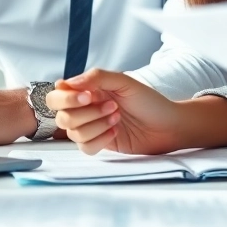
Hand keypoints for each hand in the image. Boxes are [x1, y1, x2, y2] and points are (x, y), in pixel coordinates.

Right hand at [46, 69, 202, 155]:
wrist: (168, 126)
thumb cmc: (150, 101)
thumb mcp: (125, 82)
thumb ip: (96, 78)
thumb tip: (67, 83)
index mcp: (89, 90)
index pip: (57, 95)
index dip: (66, 98)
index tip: (87, 96)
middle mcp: (86, 109)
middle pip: (61, 117)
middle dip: (86, 113)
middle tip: (112, 106)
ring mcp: (92, 128)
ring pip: (73, 133)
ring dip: (96, 125)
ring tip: (118, 117)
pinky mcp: (99, 144)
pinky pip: (84, 147)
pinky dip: (99, 140)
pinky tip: (115, 132)